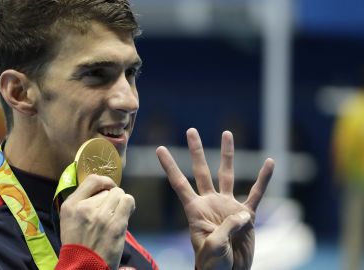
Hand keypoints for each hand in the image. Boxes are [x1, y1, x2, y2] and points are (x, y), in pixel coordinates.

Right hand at [60, 174, 134, 269]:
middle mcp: (85, 208)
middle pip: (108, 190)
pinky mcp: (116, 225)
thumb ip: (80, 204)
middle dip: (111, 198)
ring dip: (120, 202)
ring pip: (119, 194)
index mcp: (71, 205)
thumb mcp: (69, 220)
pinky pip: (128, 202)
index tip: (108, 188)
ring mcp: (101, 216)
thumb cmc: (77, 244)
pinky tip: (125, 213)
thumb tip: (101, 192)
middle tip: (110, 210)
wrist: (83, 266)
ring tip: (118, 212)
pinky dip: (129, 205)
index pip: (92, 180)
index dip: (105, 181)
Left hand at [156, 128, 273, 269]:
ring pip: (227, 175)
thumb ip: (227, 228)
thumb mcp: (214, 247)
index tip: (160, 149)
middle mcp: (210, 203)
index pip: (179, 183)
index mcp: (195, 210)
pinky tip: (270, 163)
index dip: (169, 166)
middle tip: (191, 130)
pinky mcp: (246, 216)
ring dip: (227, 154)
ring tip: (227, 133)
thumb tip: (244, 214)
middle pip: (201, 171)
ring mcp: (228, 207)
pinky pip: (257, 194)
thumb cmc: (213, 265)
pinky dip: (264, 179)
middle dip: (196, 150)